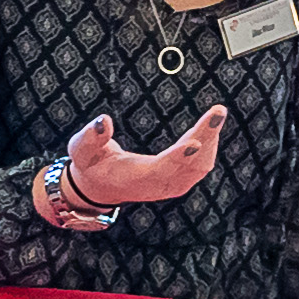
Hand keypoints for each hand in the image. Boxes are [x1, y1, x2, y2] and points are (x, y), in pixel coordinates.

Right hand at [63, 106, 226, 207]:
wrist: (99, 186)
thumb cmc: (90, 164)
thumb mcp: (80, 149)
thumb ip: (90, 136)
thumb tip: (104, 120)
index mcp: (135, 178)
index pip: (162, 170)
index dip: (180, 158)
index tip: (196, 142)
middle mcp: (157, 185)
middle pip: (190, 167)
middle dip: (206, 138)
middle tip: (218, 112)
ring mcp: (170, 185)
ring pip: (200, 168)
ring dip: (211, 141)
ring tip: (216, 114)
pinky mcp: (177, 181)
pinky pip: (200, 167)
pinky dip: (209, 146)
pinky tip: (211, 128)